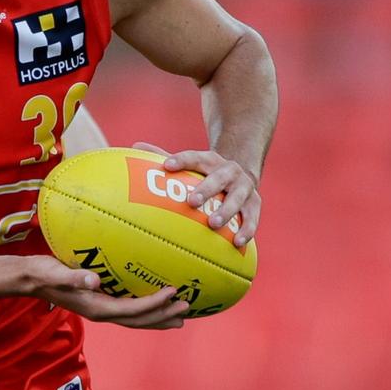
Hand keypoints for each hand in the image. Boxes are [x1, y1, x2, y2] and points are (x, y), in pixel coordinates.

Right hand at [48, 284, 189, 329]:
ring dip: (158, 318)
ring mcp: (101, 309)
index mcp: (96, 307)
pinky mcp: (99, 302)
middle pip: (139, 320)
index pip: (132, 309)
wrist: (30, 278)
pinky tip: (154, 303)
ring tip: (179, 316)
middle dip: (163, 316)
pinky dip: (146, 311)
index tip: (172, 292)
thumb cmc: (44, 273)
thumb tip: (94, 280)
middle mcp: (102, 313)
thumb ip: (75, 277)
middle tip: (186, 308)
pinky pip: (129, 311)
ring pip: (136, 319)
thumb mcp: (57, 273)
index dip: (153, 304)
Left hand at [134, 142, 260, 247]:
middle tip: (191, 202)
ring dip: (226, 211)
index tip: (167, 166)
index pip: (194, 157)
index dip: (181, 160)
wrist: (242, 173)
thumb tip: (135, 147)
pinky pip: (252, 218)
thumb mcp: (190, 163)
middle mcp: (229, 171)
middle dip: (206, 189)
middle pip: (218, 178)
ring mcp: (244, 187)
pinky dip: (246, 229)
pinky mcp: (255, 204)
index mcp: (209, 160)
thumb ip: (163, 155)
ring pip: (236, 198)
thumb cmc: (206, 172)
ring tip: (213, 225)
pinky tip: (237, 242)